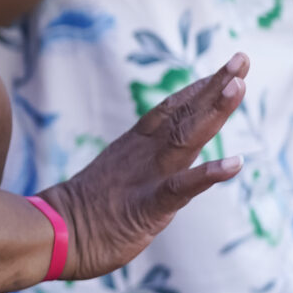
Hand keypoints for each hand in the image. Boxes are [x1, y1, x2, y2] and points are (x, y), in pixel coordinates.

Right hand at [40, 56, 246, 277]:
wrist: (51, 233)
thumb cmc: (81, 212)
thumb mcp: (113, 177)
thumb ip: (134, 163)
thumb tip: (147, 156)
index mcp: (134, 148)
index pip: (170, 110)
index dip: (198, 89)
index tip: (224, 70)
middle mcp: (143, 154)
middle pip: (184, 114)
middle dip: (214, 86)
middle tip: (241, 59)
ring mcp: (146, 177)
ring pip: (186, 137)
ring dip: (214, 111)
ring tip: (239, 85)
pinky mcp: (148, 207)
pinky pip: (182, 188)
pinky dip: (209, 174)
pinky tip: (236, 163)